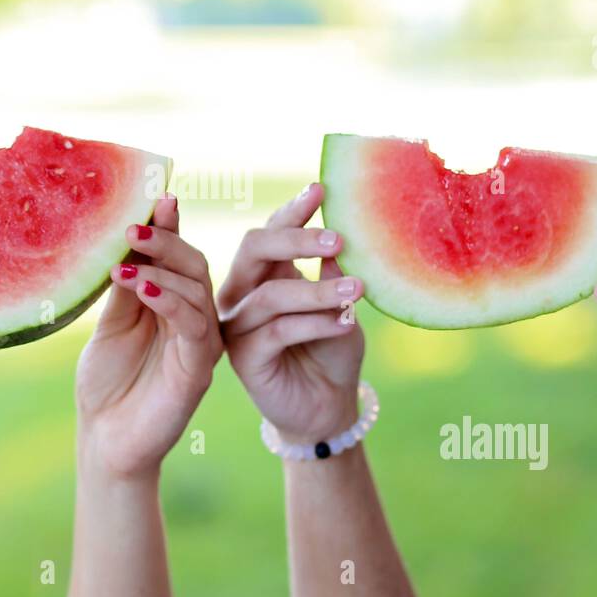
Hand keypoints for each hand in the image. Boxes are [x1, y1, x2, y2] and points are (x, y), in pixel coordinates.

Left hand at [74, 194, 221, 478]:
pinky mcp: (198, 367)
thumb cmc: (107, 384)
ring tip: (123, 260)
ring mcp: (201, 343)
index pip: (177, 256)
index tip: (156, 195)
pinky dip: (167, 299)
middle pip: (195, 265)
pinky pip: (192, 324)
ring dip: (161, 267)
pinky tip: (139, 286)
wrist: (105, 441)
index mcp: (175, 305)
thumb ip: (127, 283)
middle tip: (132, 226)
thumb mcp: (113, 323)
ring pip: (197, 289)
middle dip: (166, 239)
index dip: (170, 225)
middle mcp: (194, 319)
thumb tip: (129, 232)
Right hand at [218, 183, 363, 444]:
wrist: (329, 406)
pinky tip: (346, 322)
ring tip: (357, 291)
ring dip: (317, 290)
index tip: (320, 189)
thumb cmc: (333, 350)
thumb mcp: (341, 303)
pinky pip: (278, 330)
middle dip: (295, 238)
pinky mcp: (244, 357)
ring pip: (271, 293)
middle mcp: (243, 294)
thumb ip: (335, 271)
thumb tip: (344, 231)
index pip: (271, 231)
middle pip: (253, 249)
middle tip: (338, 239)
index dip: (292, 210)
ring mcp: (238, 325)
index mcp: (264, 274)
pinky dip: (316, 322)